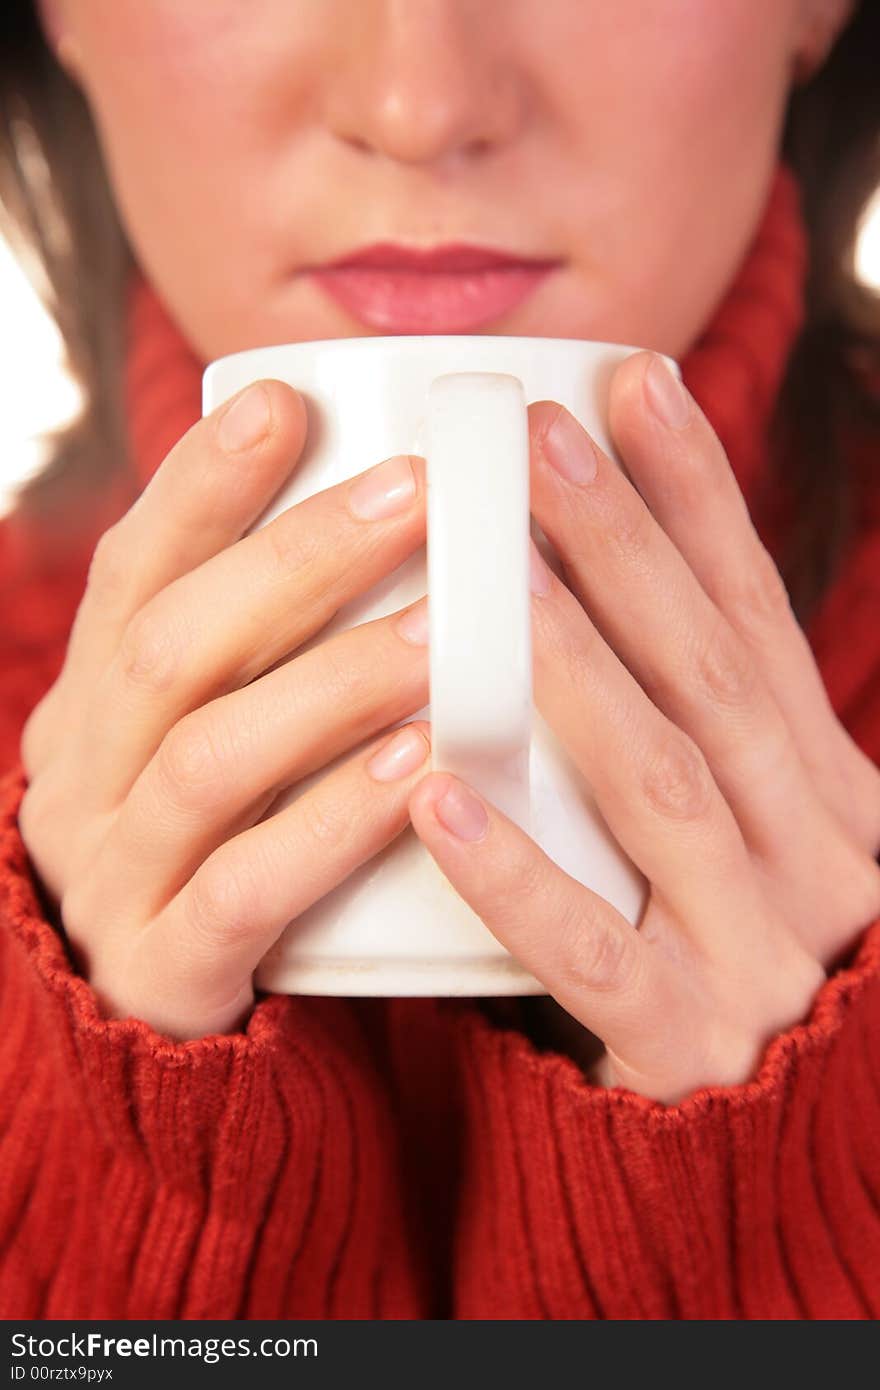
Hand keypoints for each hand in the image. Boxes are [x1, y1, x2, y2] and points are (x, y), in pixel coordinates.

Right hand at [19, 380, 431, 1039]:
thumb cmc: (234, 846)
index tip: (291, 403)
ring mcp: (116, 874)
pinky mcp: (166, 968)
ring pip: (207, 757)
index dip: (202, 485)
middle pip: (172, 645)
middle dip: (294, 559)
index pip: (134, 572)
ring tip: (441, 629)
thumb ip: (271, 646)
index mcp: (97, 704)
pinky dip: (332, 823)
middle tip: (417, 492)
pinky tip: (419, 772)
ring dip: (328, 683)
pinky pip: (245, 889)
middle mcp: (86, 775)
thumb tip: (395, 505)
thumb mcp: (223, 734)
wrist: (174, 1043)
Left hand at [409, 351, 879, 1103]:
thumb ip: (688, 728)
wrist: (782, 1143)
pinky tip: (431, 792)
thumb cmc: (726, 948)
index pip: (755, 618)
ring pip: (663, 786)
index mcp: (824, 787)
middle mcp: (815, 851)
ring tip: (487, 581)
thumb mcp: (743, 828)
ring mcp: (763, 947)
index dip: (699, 498)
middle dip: (625, 547)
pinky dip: (515, 868)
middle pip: (710, 674)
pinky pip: (597, 949)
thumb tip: (592, 586)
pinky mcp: (694, 1042)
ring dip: (574, 673)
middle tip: (533, 438)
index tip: (631, 384)